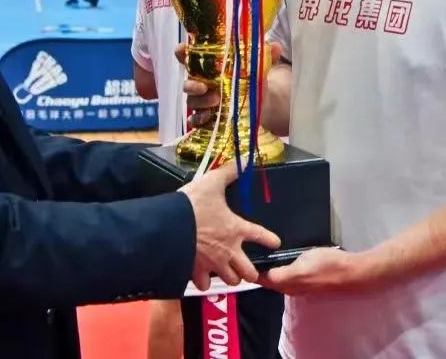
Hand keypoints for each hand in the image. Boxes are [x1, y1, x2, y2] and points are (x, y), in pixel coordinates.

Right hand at [176, 42, 285, 129]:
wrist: (262, 105)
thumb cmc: (252, 81)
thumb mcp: (259, 68)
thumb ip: (265, 57)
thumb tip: (276, 46)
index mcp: (210, 66)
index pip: (189, 56)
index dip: (182, 52)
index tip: (181, 50)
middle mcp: (202, 82)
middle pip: (188, 82)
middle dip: (192, 84)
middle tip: (205, 87)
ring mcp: (203, 101)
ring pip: (192, 101)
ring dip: (200, 101)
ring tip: (216, 101)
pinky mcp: (207, 118)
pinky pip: (195, 120)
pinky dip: (199, 119)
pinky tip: (208, 118)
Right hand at [179, 160, 280, 290]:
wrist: (169, 224)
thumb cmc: (193, 204)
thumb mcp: (211, 183)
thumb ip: (228, 173)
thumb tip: (243, 160)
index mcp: (237, 229)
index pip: (262, 236)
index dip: (271, 240)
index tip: (275, 243)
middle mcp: (230, 250)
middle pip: (250, 272)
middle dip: (249, 271)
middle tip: (245, 265)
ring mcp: (214, 263)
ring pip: (231, 281)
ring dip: (230, 277)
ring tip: (226, 271)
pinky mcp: (197, 271)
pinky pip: (205, 285)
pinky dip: (204, 282)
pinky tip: (202, 276)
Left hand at [260, 246, 385, 294]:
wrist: (351, 274)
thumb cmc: (329, 263)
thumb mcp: (306, 258)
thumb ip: (287, 264)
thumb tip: (275, 267)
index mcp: (288, 280)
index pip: (263, 279)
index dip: (252, 271)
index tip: (245, 260)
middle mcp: (291, 289)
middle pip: (270, 284)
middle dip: (260, 274)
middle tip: (252, 259)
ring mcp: (300, 291)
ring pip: (279, 285)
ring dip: (271, 277)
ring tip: (264, 261)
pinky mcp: (307, 290)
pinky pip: (289, 285)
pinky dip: (282, 278)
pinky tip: (283, 266)